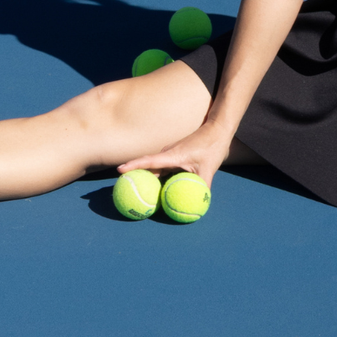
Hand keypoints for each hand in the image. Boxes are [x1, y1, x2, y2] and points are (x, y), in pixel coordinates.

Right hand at [117, 116, 235, 187]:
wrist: (216, 131)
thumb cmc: (212, 147)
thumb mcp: (209, 170)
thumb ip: (203, 187)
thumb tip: (200, 205)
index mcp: (173, 155)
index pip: (149, 161)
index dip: (134, 165)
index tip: (119, 170)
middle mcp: (167, 154)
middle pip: (146, 165)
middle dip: (132, 174)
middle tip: (120, 186)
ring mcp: (170, 154)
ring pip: (153, 168)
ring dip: (143, 176)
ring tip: (131, 189)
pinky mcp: (173, 156)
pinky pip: (161, 168)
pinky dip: (155, 177)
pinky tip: (153, 188)